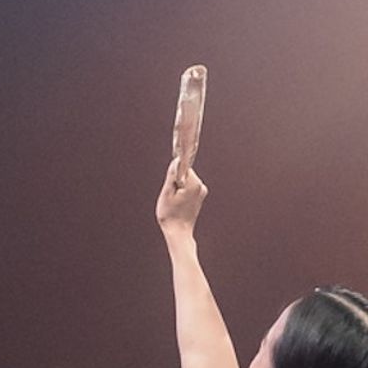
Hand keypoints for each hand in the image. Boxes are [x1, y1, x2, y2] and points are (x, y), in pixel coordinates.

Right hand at [158, 66, 210, 233]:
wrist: (179, 235)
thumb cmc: (170, 216)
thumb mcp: (167, 193)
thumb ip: (172, 175)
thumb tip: (177, 159)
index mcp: (194, 183)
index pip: (185, 163)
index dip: (180, 155)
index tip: (186, 132)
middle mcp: (201, 185)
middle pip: (184, 171)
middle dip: (175, 177)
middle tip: (169, 194)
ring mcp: (201, 191)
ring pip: (185, 179)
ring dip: (176, 185)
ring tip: (171, 201)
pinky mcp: (199, 196)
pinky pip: (187, 186)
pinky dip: (180, 190)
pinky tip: (175, 202)